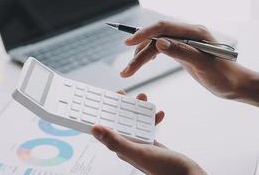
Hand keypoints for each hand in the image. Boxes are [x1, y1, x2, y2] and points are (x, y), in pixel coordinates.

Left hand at [91, 91, 205, 174]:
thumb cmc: (164, 170)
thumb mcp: (138, 152)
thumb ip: (116, 141)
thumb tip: (95, 128)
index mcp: (122, 148)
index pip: (108, 128)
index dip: (105, 113)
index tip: (105, 98)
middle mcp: (129, 146)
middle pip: (121, 122)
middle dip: (122, 107)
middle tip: (123, 93)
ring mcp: (141, 145)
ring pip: (135, 123)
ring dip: (138, 110)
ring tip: (143, 98)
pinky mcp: (153, 145)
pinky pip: (148, 127)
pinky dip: (152, 119)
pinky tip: (159, 113)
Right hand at [120, 21, 258, 105]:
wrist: (233, 84)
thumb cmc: (222, 75)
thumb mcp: (202, 64)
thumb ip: (181, 52)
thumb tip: (158, 43)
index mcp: (194, 32)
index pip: (163, 27)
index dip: (144, 33)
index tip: (128, 42)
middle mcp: (187, 34)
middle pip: (156, 38)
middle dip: (139, 53)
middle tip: (127, 70)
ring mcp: (184, 42)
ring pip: (156, 45)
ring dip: (141, 57)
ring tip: (129, 70)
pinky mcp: (182, 50)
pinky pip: (161, 48)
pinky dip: (149, 55)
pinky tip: (144, 60)